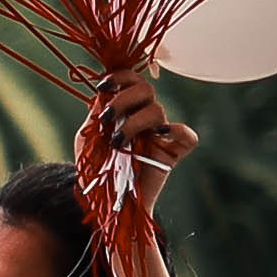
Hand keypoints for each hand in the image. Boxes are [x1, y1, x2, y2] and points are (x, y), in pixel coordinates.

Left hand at [77, 73, 193, 269]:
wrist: (104, 199)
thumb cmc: (95, 167)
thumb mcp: (87, 136)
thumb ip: (96, 113)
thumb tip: (102, 94)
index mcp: (126, 108)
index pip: (131, 80)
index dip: (120, 77)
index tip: (103, 85)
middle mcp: (144, 117)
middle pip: (146, 89)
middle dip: (123, 99)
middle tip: (106, 118)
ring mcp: (159, 135)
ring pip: (157, 110)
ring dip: (134, 122)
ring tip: (117, 141)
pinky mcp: (171, 154)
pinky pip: (188, 137)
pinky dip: (178, 131)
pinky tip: (160, 135)